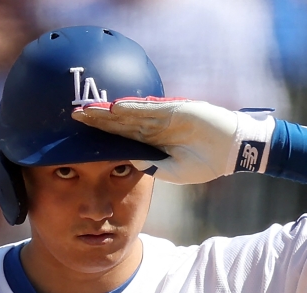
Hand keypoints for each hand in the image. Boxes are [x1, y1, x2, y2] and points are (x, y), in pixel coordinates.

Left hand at [72, 97, 274, 184]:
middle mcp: (154, 127)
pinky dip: (133, 108)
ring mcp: (164, 117)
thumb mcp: (172, 171)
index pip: (121, 138)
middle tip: (75, 116)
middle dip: (98, 120)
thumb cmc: (205, 163)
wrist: (232, 150)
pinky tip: (115, 108)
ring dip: (110, 112)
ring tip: (89, 110)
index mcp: (152, 142)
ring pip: (131, 113)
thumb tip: (126, 161)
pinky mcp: (176, 110)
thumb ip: (150, 165)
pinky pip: (150, 109)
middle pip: (120, 123)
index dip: (102, 136)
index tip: (81, 137)